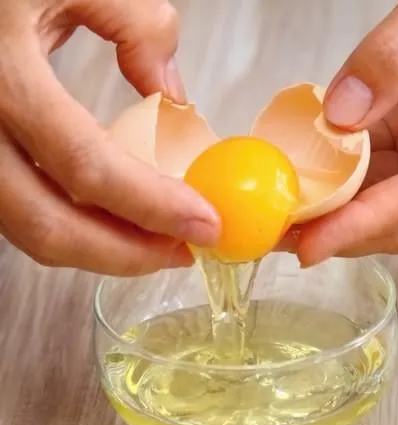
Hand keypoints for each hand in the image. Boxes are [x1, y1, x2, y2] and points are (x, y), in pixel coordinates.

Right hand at [0, 0, 219, 274]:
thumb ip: (136, 24)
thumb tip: (173, 93)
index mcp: (2, 75)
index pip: (85, 165)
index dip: (151, 206)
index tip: (204, 223)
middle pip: (45, 223)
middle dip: (125, 254)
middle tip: (183, 252)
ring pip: (24, 228)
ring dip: (97, 248)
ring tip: (157, 242)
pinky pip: (15, 208)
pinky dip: (68, 225)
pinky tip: (112, 218)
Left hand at [293, 0, 397, 265]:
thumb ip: (394, 55)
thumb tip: (339, 118)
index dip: (367, 223)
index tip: (313, 244)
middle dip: (345, 232)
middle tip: (278, 236)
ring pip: (390, 208)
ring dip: (338, 216)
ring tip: (280, 218)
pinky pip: (380, 177)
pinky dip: (341, 185)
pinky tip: (303, 185)